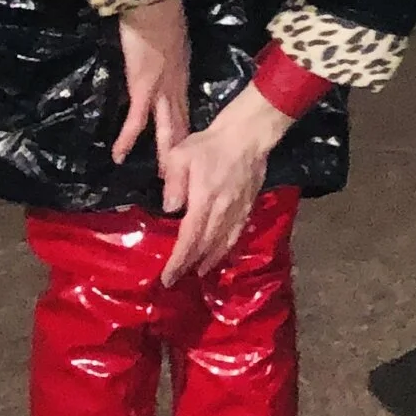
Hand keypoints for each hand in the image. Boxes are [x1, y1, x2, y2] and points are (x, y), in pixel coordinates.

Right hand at [112, 0, 191, 168]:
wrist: (155, 5)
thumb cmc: (162, 19)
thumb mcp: (172, 47)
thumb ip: (170, 62)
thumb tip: (164, 69)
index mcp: (180, 80)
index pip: (184, 114)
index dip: (188, 137)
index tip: (191, 157)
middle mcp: (175, 89)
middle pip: (180, 127)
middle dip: (182, 154)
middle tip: (185, 179)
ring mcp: (159, 89)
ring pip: (166, 128)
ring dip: (164, 154)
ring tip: (164, 179)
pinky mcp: (142, 86)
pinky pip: (136, 117)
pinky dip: (128, 137)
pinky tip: (120, 156)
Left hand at [156, 87, 292, 285]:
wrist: (247, 135)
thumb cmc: (209, 144)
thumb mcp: (180, 155)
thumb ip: (173, 183)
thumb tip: (170, 209)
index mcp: (204, 200)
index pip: (190, 238)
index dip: (178, 260)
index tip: (167, 277)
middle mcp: (222, 210)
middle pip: (206, 245)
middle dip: (190, 264)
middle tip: (176, 280)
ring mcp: (238, 209)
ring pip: (224, 242)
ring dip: (210, 259)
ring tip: (199, 271)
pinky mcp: (248, 205)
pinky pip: (238, 232)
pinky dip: (228, 246)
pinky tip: (222, 251)